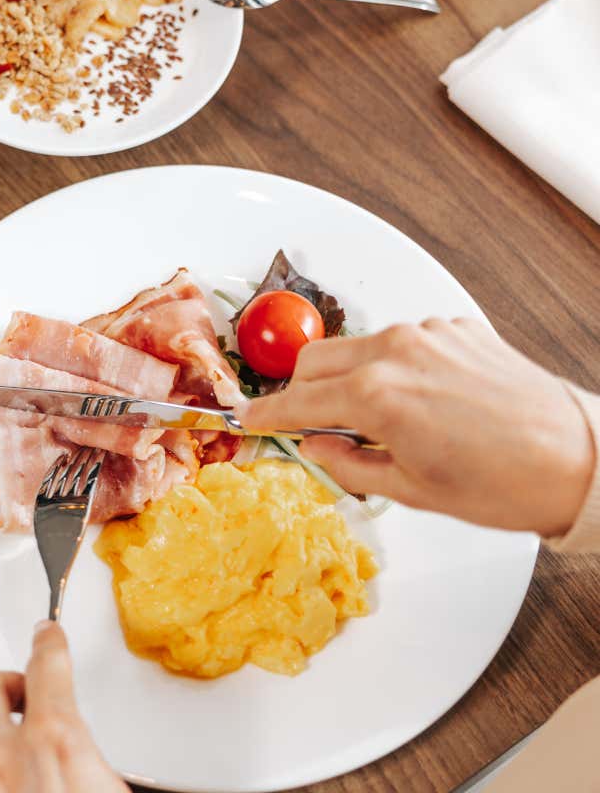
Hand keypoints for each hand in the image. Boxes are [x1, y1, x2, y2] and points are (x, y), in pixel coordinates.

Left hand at [0, 621, 127, 792]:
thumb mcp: (112, 790)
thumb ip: (92, 758)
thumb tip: (96, 762)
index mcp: (54, 742)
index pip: (47, 667)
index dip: (48, 644)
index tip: (47, 635)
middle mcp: (1, 757)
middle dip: (3, 681)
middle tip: (22, 695)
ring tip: (24, 770)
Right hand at [237, 318, 594, 536]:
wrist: (577, 459)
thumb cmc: (502, 483)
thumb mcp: (409, 490)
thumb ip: (348, 464)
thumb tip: (318, 448)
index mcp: (375, 396)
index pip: (296, 401)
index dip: (267, 415)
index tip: (250, 418)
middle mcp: (396, 352)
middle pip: (314, 359)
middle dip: (301, 389)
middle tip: (310, 422)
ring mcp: (428, 334)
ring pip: (357, 346)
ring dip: (349, 376)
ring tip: (377, 418)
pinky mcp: (457, 328)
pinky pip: (403, 341)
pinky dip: (394, 365)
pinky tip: (420, 399)